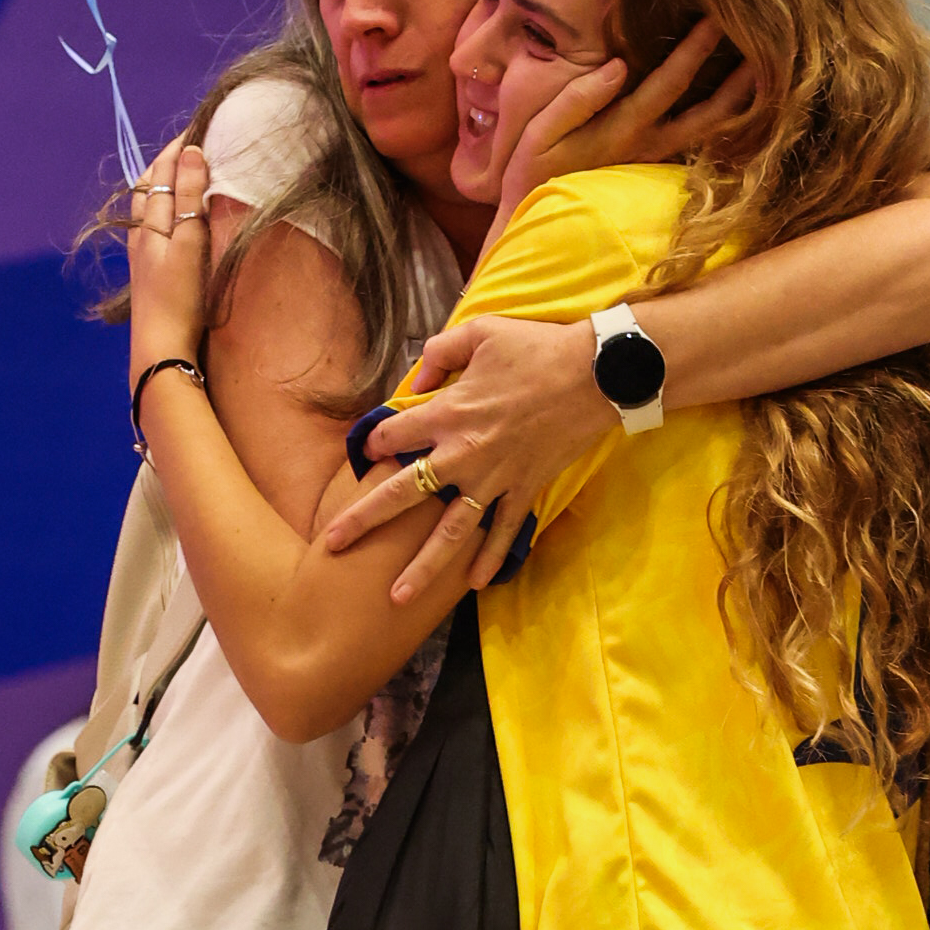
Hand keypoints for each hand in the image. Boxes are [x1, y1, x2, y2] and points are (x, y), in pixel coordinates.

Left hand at [127, 139, 209, 388]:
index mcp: (149, 221)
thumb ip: (188, 197)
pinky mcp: (149, 272)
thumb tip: (191, 151)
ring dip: (165, 183)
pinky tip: (174, 216)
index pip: (161, 170)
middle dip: (170, 159)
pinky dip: (165, 207)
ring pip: (150, 204)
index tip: (201, 125)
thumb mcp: (188, 242)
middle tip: (195, 141)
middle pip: (150, 184)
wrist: (160, 350)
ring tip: (184, 170)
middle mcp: (140, 233)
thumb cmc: (179, 298)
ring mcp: (142, 253)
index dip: (179, 146)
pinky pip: (154, 224)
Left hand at [322, 315, 599, 600]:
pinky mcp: (526, 490)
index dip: (374, 443)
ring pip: (450, 532)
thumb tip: (415, 380)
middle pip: (403, 494)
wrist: (597, 373)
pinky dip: (490, 559)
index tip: (369, 452)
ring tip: (397, 597)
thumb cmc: (537, 348)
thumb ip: (439, 353)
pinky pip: (505, 533)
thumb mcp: (480, 332)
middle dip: (364, 520)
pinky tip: (472, 585)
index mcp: (448, 414)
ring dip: (423, 567)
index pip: (393, 435)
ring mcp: (495, 478)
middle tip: (332, 544)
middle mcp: (464, 454)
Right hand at [492, 14, 754, 218]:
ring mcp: (655, 162)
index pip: (668, 85)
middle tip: (766, 44)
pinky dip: (723, 126)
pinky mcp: (654, 171)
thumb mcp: (538, 134)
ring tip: (767, 74)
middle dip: (737, 79)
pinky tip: (742, 106)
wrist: (534, 227)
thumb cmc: (531, 173)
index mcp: (621, 131)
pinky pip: (699, 146)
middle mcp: (647, 147)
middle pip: (707, 113)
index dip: (694, 51)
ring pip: (710, 133)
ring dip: (739, 104)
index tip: (717, 18)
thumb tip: (618, 66)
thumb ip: (576, 99)